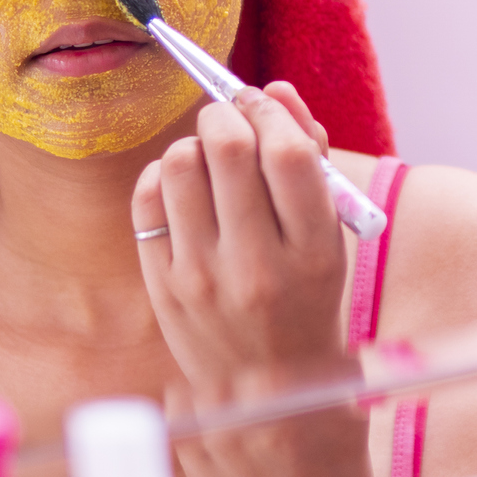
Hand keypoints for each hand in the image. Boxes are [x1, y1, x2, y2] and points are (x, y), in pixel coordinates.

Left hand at [133, 81, 376, 476]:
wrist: (265, 387)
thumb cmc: (305, 294)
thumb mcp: (329, 234)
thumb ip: (310, 156)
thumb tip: (273, 89)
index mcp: (315, 251)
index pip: (286, 151)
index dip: (270, 111)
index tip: (263, 104)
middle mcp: (257, 265)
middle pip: (227, 146)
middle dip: (226, 112)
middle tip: (231, 116)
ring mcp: (203, 278)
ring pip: (180, 163)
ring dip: (195, 143)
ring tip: (210, 159)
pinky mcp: (162, 285)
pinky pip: (147, 198)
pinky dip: (163, 176)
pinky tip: (183, 189)